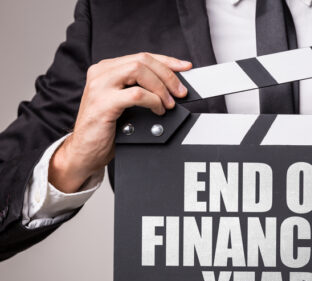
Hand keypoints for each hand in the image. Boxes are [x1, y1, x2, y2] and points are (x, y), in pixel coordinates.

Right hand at [49, 52, 191, 192]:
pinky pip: (136, 94)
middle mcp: (101, 73)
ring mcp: (100, 87)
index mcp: (106, 69)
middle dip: (168, 75)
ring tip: (168, 103)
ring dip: (161, 87)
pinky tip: (158, 110)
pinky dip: (153, 101)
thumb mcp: (124, 103)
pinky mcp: (103, 103)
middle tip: (180, 92)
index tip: (185, 67)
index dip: (167, 61)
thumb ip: (140, 88)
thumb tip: (172, 86)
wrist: (85, 151)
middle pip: (142, 60)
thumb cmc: (107, 129)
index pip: (142, 56)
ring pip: (139, 71)